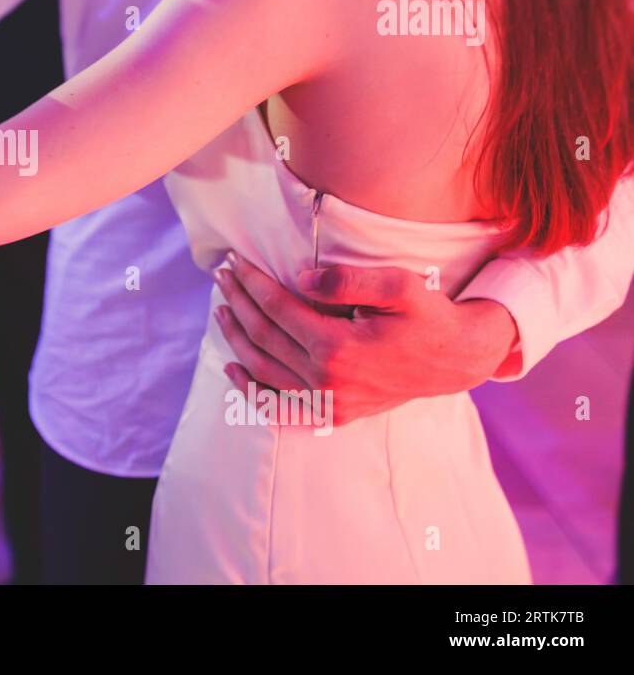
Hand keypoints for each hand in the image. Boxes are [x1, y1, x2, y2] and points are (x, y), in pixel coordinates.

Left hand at [212, 252, 519, 425]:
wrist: (457, 359)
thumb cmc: (428, 316)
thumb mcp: (398, 286)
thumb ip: (347, 281)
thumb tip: (299, 279)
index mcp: (339, 347)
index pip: (278, 309)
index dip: (252, 283)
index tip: (235, 263)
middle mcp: (328, 381)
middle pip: (264, 337)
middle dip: (238, 303)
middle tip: (221, 278)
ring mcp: (330, 403)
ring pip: (264, 371)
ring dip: (236, 339)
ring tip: (222, 312)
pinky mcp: (335, 415)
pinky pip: (281, 409)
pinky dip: (251, 391)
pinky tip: (232, 368)